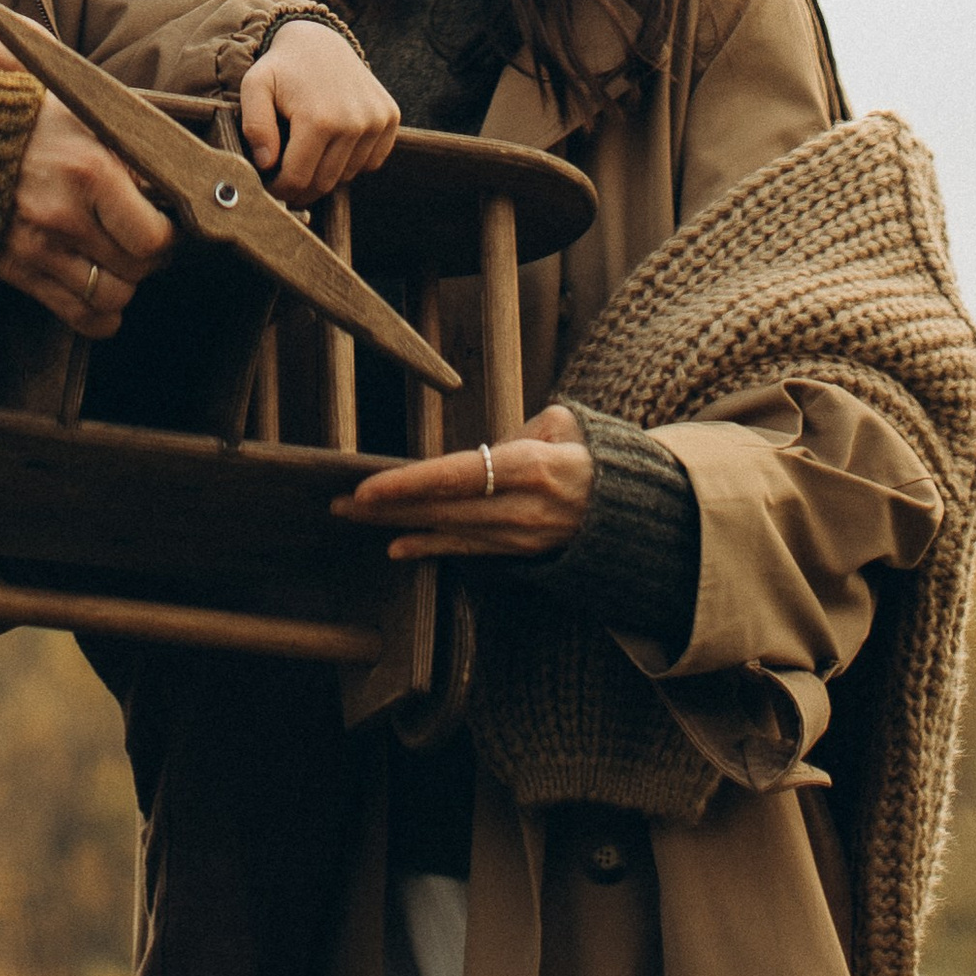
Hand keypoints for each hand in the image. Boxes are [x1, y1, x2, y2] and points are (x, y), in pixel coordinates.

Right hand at [0, 98, 172, 335]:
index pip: (152, 237)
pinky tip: (102, 292)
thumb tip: (172, 186)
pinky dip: (100, 316)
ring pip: (112, 299)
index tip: (165, 223)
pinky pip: (77, 316)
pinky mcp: (18, 270)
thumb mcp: (84, 117)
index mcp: (88, 172)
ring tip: (120, 261)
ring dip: (126, 285)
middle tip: (145, 240)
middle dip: (151, 258)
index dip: (169, 235)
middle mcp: (64, 217)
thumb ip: (128, 152)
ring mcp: (38, 249)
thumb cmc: (26, 121)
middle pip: (137, 269)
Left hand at [238, 22, 400, 201]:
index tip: (270, 185)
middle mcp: (354, 122)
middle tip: (284, 179)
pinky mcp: (391, 118)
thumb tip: (266, 164)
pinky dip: (351, 163)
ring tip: (307, 156)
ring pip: (347, 176)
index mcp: (318, 118)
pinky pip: (371, 162)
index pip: (298, 179)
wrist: (320, 40)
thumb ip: (255, 126)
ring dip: (326, 174)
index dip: (280, 189)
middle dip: (301, 188)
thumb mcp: (255, 87)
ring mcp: (377, 120)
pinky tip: (333, 146)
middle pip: (324, 182)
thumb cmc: (282, 68)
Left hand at [330, 404, 593, 561]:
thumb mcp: (563, 424)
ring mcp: (520, 535)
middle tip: (340, 504)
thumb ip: (514, 432)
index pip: (459, 475)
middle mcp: (522, 506)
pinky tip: (396, 546)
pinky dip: (430, 548)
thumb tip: (475, 452)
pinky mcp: (520, 552)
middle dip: (388, 507)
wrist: (635, 508)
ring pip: (448, 530)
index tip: (369, 487)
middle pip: (442, 508)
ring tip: (353, 518)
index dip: (411, 483)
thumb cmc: (591, 452)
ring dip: (397, 525)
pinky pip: (467, 551)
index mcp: (532, 466)